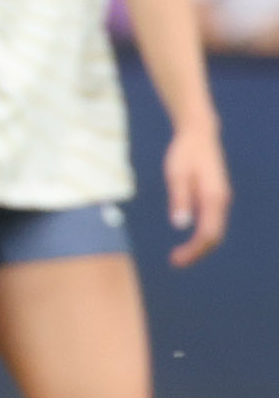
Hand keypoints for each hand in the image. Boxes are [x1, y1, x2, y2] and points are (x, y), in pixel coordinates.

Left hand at [165, 123, 231, 266]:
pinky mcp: (215, 197)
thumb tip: (180, 224)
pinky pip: (212, 223)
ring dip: (199, 246)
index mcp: (214, 197)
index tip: (176, 260)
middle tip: (175, 262)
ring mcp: (221, 200)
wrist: (199, 134)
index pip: (208, 233)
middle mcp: (222, 201)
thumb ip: (179, 199)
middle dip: (197, 252)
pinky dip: (201, 236)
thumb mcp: (176, 174)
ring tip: (179, 256)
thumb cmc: (184, 153)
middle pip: (214, 236)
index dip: (194, 250)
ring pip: (215, 231)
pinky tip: (188, 240)